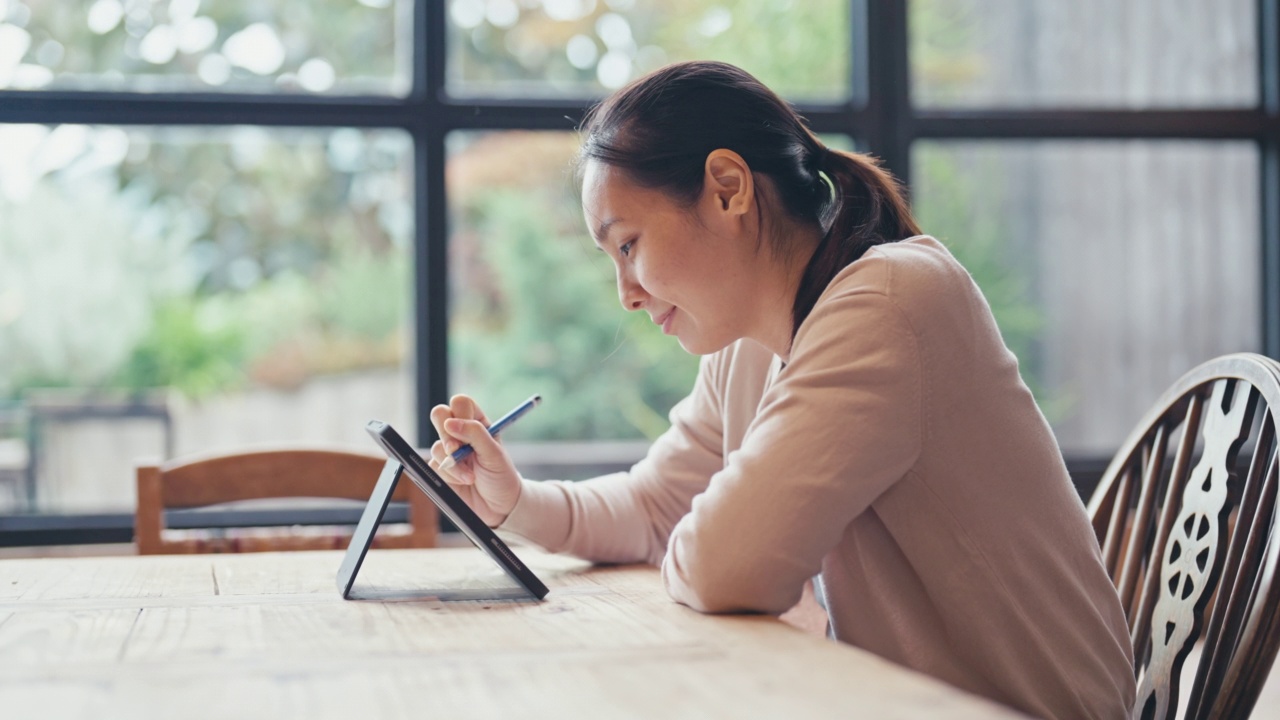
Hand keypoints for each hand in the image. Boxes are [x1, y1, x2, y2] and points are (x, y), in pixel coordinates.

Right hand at [428, 394, 522, 526]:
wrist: (499, 506)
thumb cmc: (502, 476)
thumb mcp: (494, 453)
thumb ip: (475, 434)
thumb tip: (450, 423)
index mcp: (478, 423)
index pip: (460, 403)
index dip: (459, 413)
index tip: (465, 432)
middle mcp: (461, 433)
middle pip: (440, 415)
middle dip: (447, 434)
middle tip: (457, 450)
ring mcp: (449, 451)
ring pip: (436, 445)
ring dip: (454, 463)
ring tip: (471, 475)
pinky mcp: (441, 469)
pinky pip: (434, 465)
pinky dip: (451, 475)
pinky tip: (465, 481)